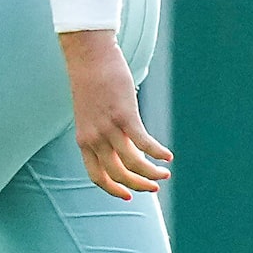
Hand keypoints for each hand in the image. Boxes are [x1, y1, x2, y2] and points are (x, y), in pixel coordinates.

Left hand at [62, 31, 170, 198]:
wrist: (88, 57)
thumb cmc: (92, 83)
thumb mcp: (92, 114)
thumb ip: (104, 132)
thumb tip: (125, 146)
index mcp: (84, 140)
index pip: (96, 176)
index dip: (113, 189)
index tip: (129, 196)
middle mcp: (94, 138)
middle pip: (118, 174)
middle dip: (138, 185)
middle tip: (155, 187)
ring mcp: (108, 128)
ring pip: (133, 163)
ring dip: (151, 173)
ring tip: (165, 174)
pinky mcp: (124, 115)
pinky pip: (144, 143)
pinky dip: (157, 152)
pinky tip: (168, 155)